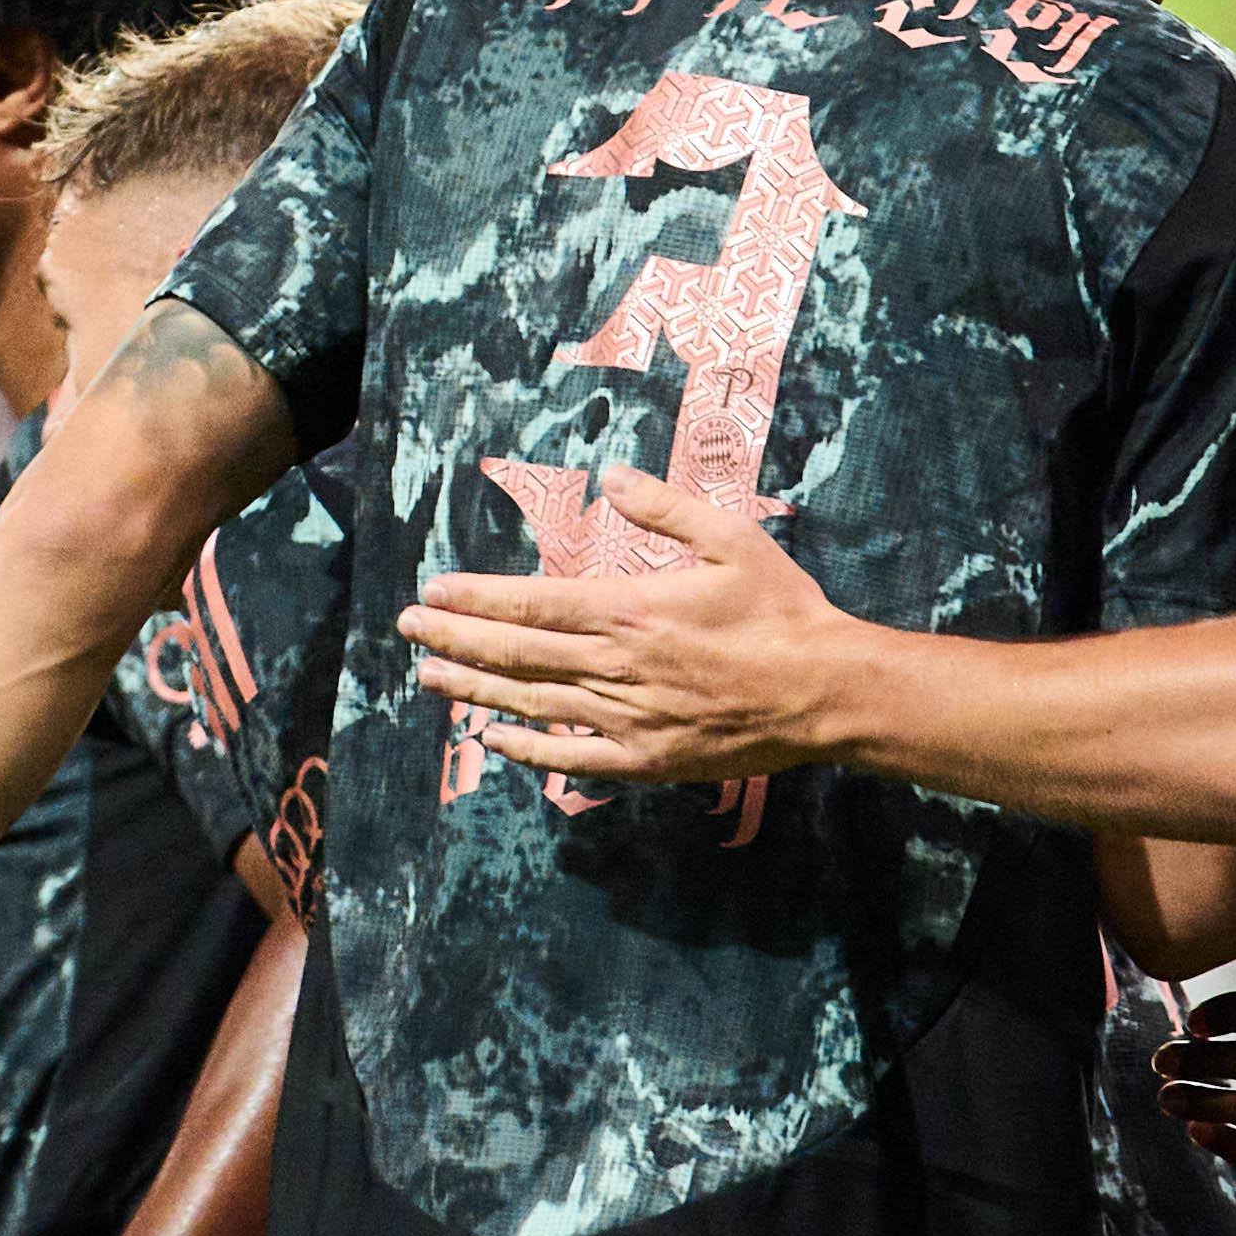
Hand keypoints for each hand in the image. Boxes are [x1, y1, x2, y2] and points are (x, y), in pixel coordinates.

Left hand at [395, 467, 864, 787]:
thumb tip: (612, 477)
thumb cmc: (783, 609)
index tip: (431, 593)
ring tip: (429, 677)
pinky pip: (572, 757)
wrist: (827, 691)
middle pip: (516, 653)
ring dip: (475, 689)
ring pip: (532, 704)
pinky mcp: (646, 759)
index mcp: (630, 610)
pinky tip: (493, 739)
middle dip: (454, 639)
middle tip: (408, 631)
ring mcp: (627, 718)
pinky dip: (527, 749)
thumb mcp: (732, 538)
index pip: (530, 603)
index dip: (474, 599)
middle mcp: (616, 667)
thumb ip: (666, 507)